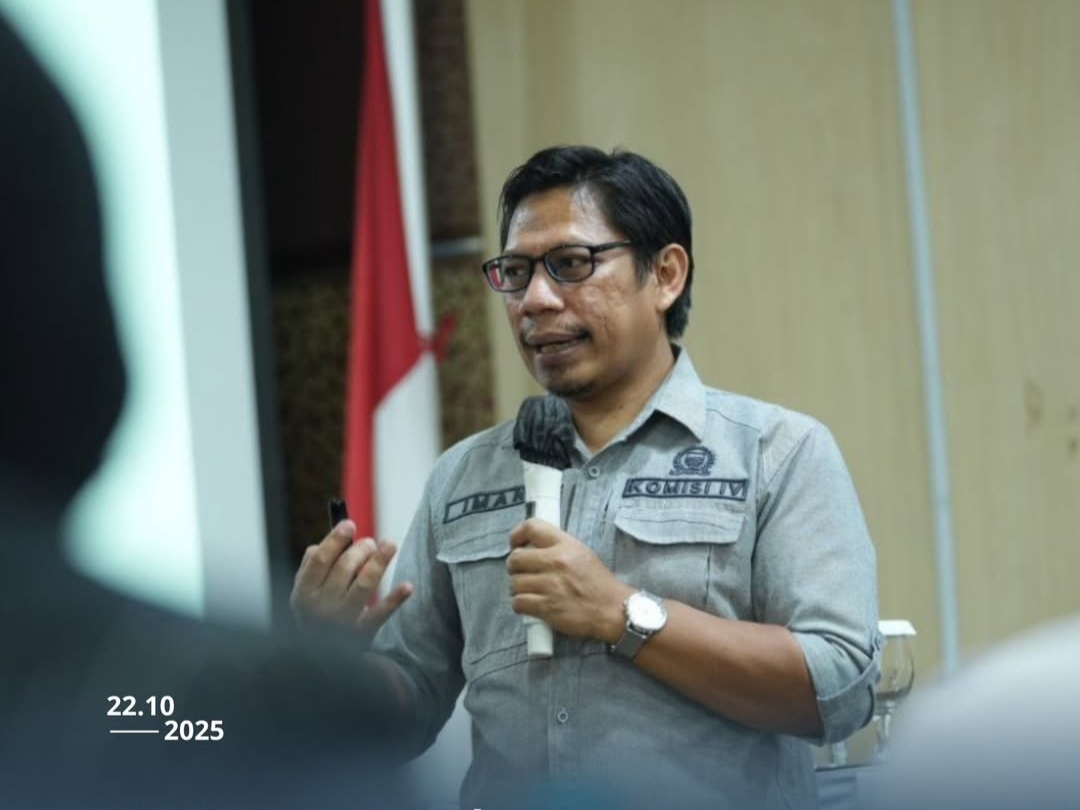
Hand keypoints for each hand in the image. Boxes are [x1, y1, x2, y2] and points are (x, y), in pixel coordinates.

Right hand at [290, 520, 412, 643]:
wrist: (320, 663)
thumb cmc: (315, 617)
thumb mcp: (304, 595)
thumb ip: (309, 568)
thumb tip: (321, 544)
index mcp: (302, 594)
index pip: (319, 560)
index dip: (335, 540)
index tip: (350, 524)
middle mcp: (319, 608)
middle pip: (343, 569)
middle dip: (360, 550)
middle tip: (371, 542)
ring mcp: (340, 622)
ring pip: (363, 586)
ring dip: (378, 563)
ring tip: (390, 544)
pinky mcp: (361, 635)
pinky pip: (379, 614)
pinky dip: (394, 599)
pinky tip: (408, 586)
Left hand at [507, 518, 631, 641]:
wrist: (612, 610)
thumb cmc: (597, 583)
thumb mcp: (581, 553)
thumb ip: (556, 546)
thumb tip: (530, 546)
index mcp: (565, 545)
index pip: (532, 527)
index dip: (516, 535)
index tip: (515, 544)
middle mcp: (556, 562)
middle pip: (515, 558)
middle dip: (514, 567)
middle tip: (521, 572)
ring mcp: (551, 585)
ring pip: (514, 583)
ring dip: (517, 588)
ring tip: (529, 590)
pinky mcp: (547, 607)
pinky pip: (518, 603)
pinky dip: (520, 605)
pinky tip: (530, 604)